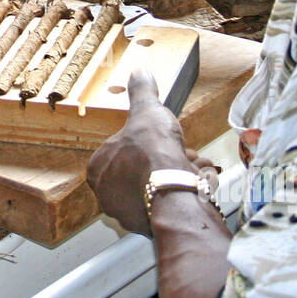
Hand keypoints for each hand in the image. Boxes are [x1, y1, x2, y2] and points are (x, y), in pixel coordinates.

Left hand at [87, 68, 211, 235]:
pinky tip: (198, 186)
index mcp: (98, 167)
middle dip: (168, 161)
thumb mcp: (147, 111)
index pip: (125, 152)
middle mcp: (106, 194)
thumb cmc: (153, 152)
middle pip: (143, 171)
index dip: (150, 144)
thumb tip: (139, 70)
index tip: (165, 141)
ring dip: (180, 176)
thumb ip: (142, 92)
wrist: (173, 192)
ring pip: (158, 189)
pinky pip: (169, 206)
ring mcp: (126, 213)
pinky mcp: (148, 227)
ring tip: (196, 170)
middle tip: (186, 156)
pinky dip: (185, 195)